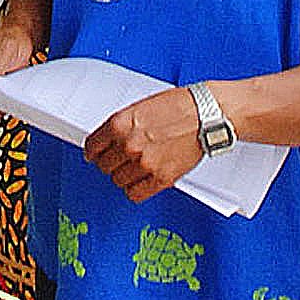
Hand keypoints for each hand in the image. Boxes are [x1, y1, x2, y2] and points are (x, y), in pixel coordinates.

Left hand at [85, 87, 204, 203]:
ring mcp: (144, 163)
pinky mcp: (161, 178)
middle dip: (108, 163)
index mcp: (120, 124)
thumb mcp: (140, 107)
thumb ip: (122, 125)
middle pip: (104, 166)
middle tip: (116, 161)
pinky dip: (134, 190)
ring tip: (132, 169)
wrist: (206, 114)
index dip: (93, 152)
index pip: (92, 147)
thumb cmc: (179, 106)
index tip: (95, 155)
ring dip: (123, 176)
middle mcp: (129, 145)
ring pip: (118, 181)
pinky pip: (135, 193)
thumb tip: (109, 140)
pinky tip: (139, 182)